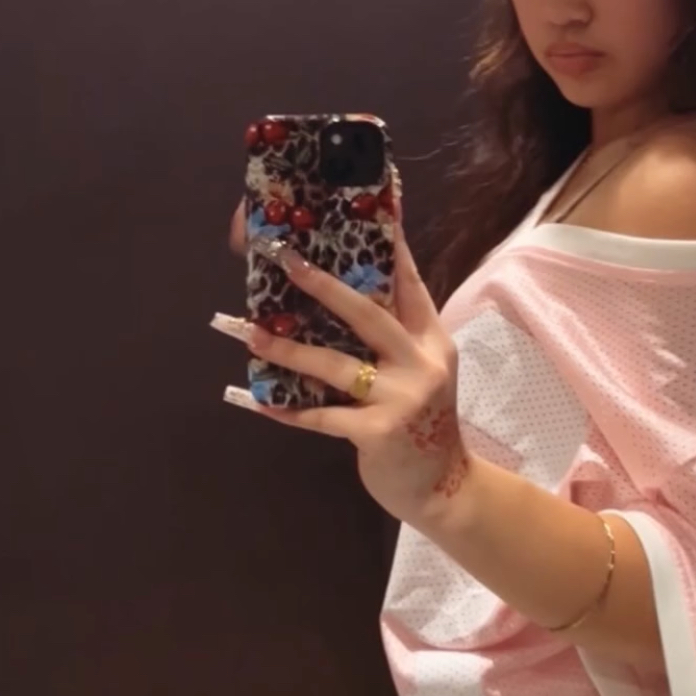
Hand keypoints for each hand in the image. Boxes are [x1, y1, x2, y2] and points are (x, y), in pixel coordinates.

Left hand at [210, 224, 470, 530]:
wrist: (443, 487)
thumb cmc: (421, 423)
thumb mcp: (421, 371)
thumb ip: (393, 339)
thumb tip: (341, 298)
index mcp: (431, 340)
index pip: (409, 283)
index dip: (390, 246)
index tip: (373, 208)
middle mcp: (421, 362)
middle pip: (369, 313)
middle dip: (324, 286)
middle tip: (287, 261)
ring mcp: (401, 398)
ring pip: (335, 365)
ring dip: (289, 350)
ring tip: (252, 334)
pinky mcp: (379, 432)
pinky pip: (322, 416)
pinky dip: (287, 409)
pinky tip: (257, 399)